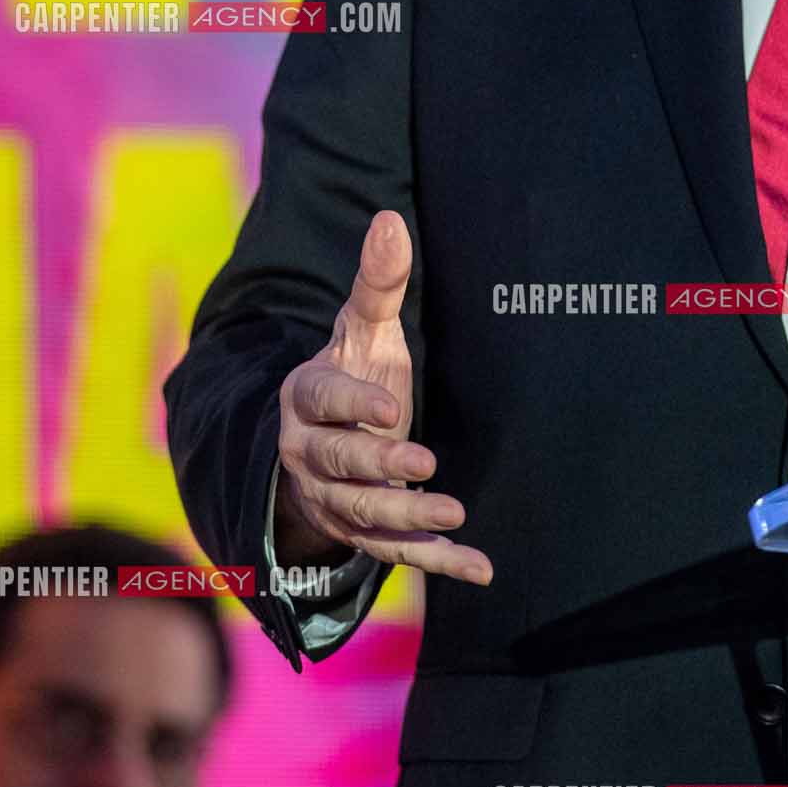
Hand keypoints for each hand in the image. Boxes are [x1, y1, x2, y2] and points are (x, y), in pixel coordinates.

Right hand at [275, 209, 491, 582]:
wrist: (321, 442)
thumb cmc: (352, 373)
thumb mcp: (362, 328)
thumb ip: (378, 281)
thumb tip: (390, 218)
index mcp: (307, 397)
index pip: (322, 399)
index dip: (352, 403)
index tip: (390, 406)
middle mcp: (311, 453)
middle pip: (337, 463)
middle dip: (377, 465)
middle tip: (422, 461)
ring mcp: (333, 499)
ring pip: (364, 515)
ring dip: (407, 518)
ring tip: (453, 512)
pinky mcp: (361, 534)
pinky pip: (396, 554)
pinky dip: (438, 563)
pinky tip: (480, 567)